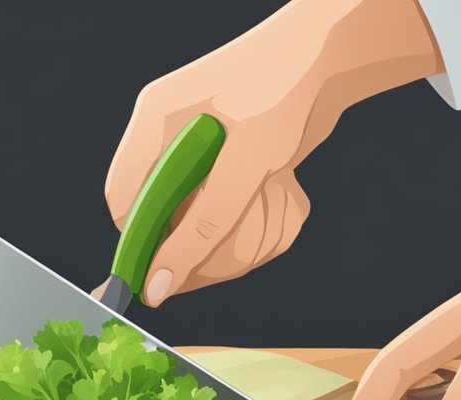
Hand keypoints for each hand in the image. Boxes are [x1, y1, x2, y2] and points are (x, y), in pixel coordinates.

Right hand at [104, 0, 440, 305]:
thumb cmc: (284, 92)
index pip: (124, 203)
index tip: (169, 279)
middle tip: (240, 246)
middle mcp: (171, 136)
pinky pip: (235, 209)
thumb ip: (199, 231)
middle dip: (207, 240)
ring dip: (244, 228)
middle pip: (167, 219)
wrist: (336, 51)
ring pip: (206, 219)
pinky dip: (262, 214)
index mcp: (154, 124)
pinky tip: (286, 191)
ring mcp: (204, 148)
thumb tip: (159, 286)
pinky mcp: (234, 158)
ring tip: (275, 198)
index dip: (143, 247)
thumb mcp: (242, 169)